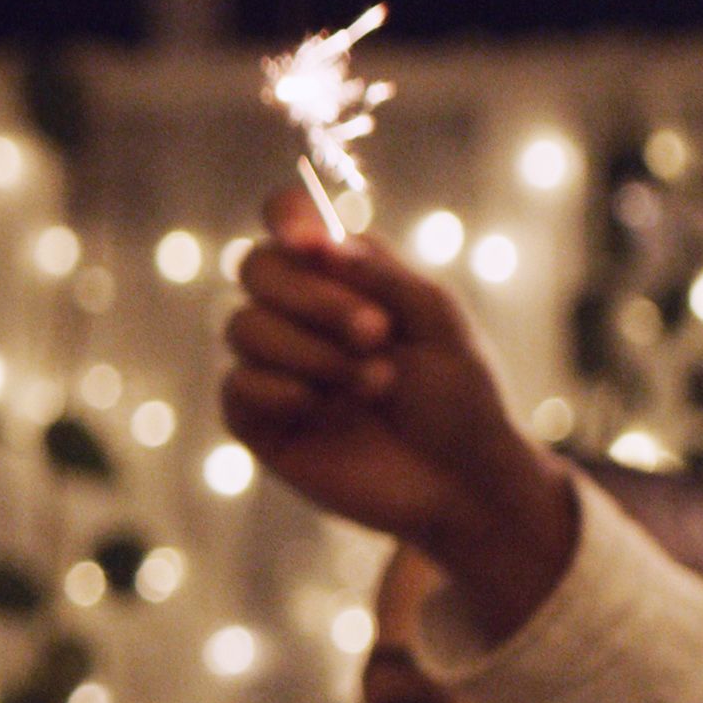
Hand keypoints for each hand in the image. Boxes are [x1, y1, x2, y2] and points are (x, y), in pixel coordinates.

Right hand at [224, 186, 577, 631]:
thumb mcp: (441, 322)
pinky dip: (281, 391)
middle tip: (376, 333)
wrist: (465, 484)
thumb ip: (382, 276)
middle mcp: (301, 315)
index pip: (289, 220)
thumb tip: (319, 244)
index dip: (287, 217)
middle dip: (314, 298)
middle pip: (257, 268)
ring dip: (314, 353)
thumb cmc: (463, 399)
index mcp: (345, 277)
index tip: (313, 242)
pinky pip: (236, 387)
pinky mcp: (258, 421)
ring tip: (375, 384)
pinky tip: (326, 410)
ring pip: (243, 327)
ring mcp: (276, 367)